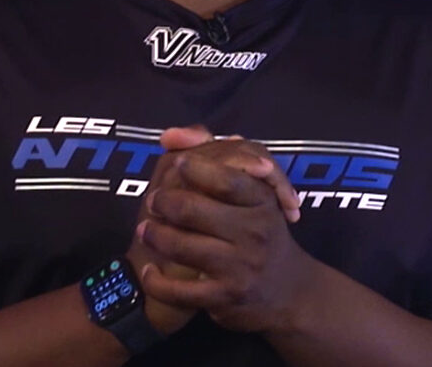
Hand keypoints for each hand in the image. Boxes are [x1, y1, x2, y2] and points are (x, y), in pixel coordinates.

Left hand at [136, 143, 312, 333]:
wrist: (286, 290)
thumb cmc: (259, 231)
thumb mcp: (253, 193)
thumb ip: (216, 156)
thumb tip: (170, 134)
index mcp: (261, 202)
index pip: (226, 177)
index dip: (194, 168)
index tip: (177, 165)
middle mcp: (254, 232)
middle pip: (193, 208)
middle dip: (163, 202)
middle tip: (152, 201)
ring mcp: (241, 267)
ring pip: (182, 246)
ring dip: (155, 236)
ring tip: (145, 230)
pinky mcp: (227, 298)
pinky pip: (180, 291)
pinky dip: (156, 281)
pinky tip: (150, 272)